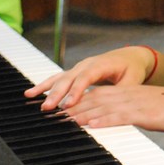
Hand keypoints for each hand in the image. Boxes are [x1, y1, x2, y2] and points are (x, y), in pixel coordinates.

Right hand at [24, 45, 153, 111]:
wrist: (130, 57)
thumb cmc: (132, 69)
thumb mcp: (132, 80)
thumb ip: (121, 92)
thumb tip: (115, 105)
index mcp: (101, 64)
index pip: (86, 77)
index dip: (76, 91)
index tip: (68, 104)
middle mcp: (87, 64)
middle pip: (68, 78)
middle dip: (57, 93)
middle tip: (47, 107)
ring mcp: (79, 67)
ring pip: (60, 77)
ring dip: (46, 88)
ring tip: (31, 97)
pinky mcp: (75, 73)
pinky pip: (58, 79)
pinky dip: (45, 85)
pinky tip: (31, 93)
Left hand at [56, 83, 163, 131]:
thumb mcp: (151, 110)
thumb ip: (135, 113)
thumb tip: (123, 120)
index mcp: (131, 92)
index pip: (99, 95)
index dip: (78, 100)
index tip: (60, 106)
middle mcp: (130, 95)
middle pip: (95, 99)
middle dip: (72, 105)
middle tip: (51, 112)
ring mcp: (136, 103)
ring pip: (103, 106)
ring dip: (81, 112)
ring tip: (62, 118)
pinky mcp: (144, 114)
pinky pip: (120, 117)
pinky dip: (103, 120)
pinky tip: (90, 124)